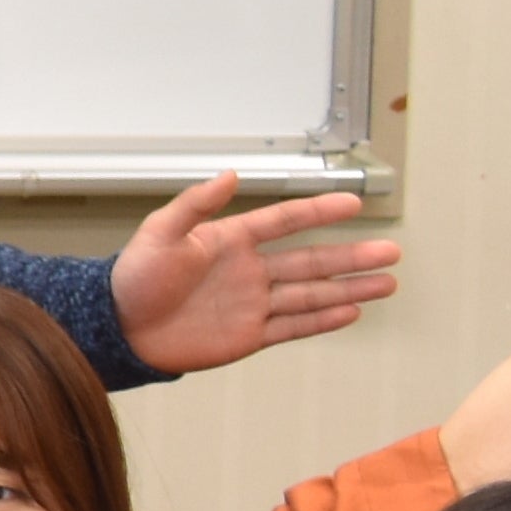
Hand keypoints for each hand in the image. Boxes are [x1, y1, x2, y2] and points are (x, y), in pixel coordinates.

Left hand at [104, 173, 398, 371]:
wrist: (118, 328)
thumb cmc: (132, 277)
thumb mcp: (159, 233)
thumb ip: (194, 205)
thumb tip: (229, 175)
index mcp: (230, 241)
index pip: (284, 221)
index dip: (318, 211)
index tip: (353, 202)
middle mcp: (248, 270)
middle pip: (310, 260)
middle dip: (352, 256)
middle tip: (391, 251)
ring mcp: (252, 304)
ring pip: (312, 294)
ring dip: (350, 287)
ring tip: (388, 282)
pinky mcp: (249, 335)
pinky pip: (294, 325)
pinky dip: (324, 320)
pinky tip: (353, 310)